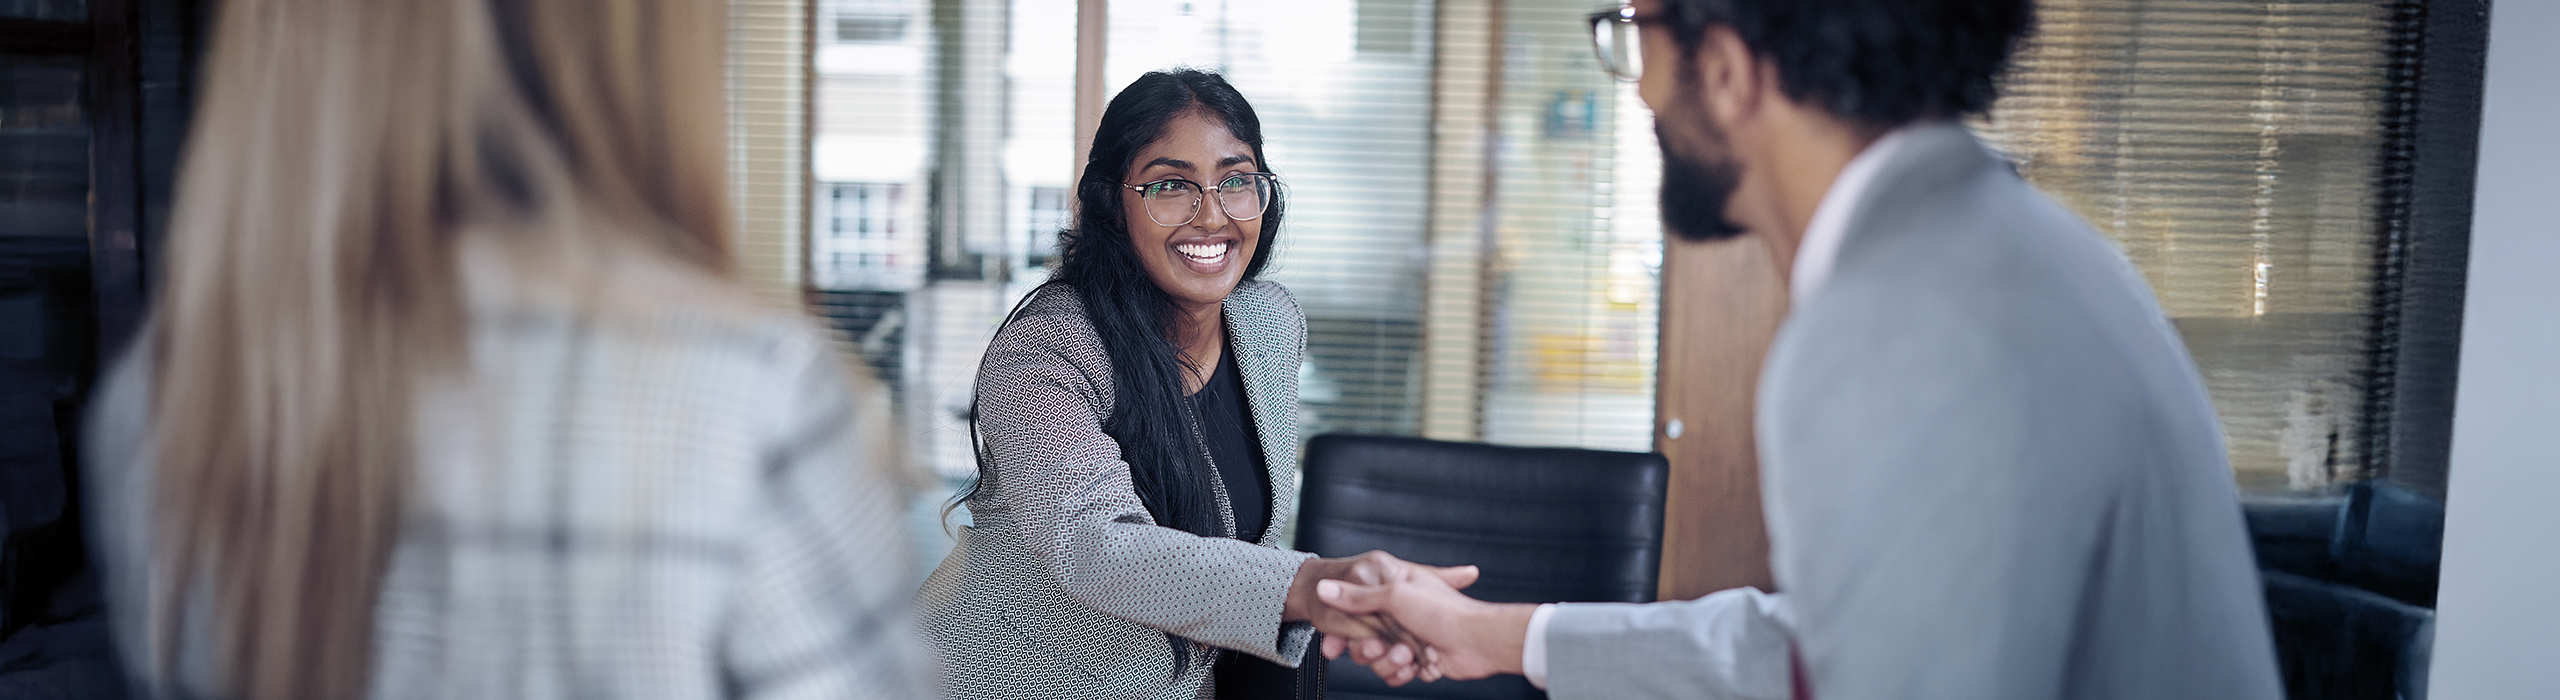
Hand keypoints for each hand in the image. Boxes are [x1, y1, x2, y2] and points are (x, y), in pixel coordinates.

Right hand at [1315, 552, 1532, 685]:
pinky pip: (1392, 671)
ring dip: (1388, 662)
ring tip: (1407, 656)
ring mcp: (1407, 636)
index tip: (1335, 638)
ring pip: (1377, 657)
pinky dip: (1400, 673)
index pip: (1356, 606)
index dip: (1344, 624)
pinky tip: (1413, 668)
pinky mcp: (1415, 659)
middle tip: (1377, 648)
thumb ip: (1357, 596)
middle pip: (1363, 635)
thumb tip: (1324, 588)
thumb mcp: (1395, 595)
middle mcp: (1399, 611)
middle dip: (1368, 648)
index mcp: (1394, 587)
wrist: (1478, 642)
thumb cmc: (1443, 610)